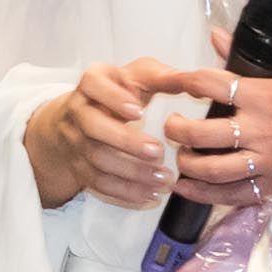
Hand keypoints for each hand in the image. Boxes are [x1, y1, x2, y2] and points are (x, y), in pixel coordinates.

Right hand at [35, 57, 213, 211]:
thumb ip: (161, 77)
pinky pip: (98, 183)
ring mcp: (75, 142)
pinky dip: (125, 191)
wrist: (81, 119)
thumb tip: (196, 83)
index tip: (139, 110)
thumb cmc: (119, 93)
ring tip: (164, 179)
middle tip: (158, 151)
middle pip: (93, 126)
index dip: (113, 98)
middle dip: (126, 141)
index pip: (92, 83)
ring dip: (132, 172)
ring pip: (97, 159)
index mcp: (92, 83)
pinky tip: (151, 194)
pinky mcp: (80, 167)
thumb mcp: (137, 77)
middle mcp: (77, 111)